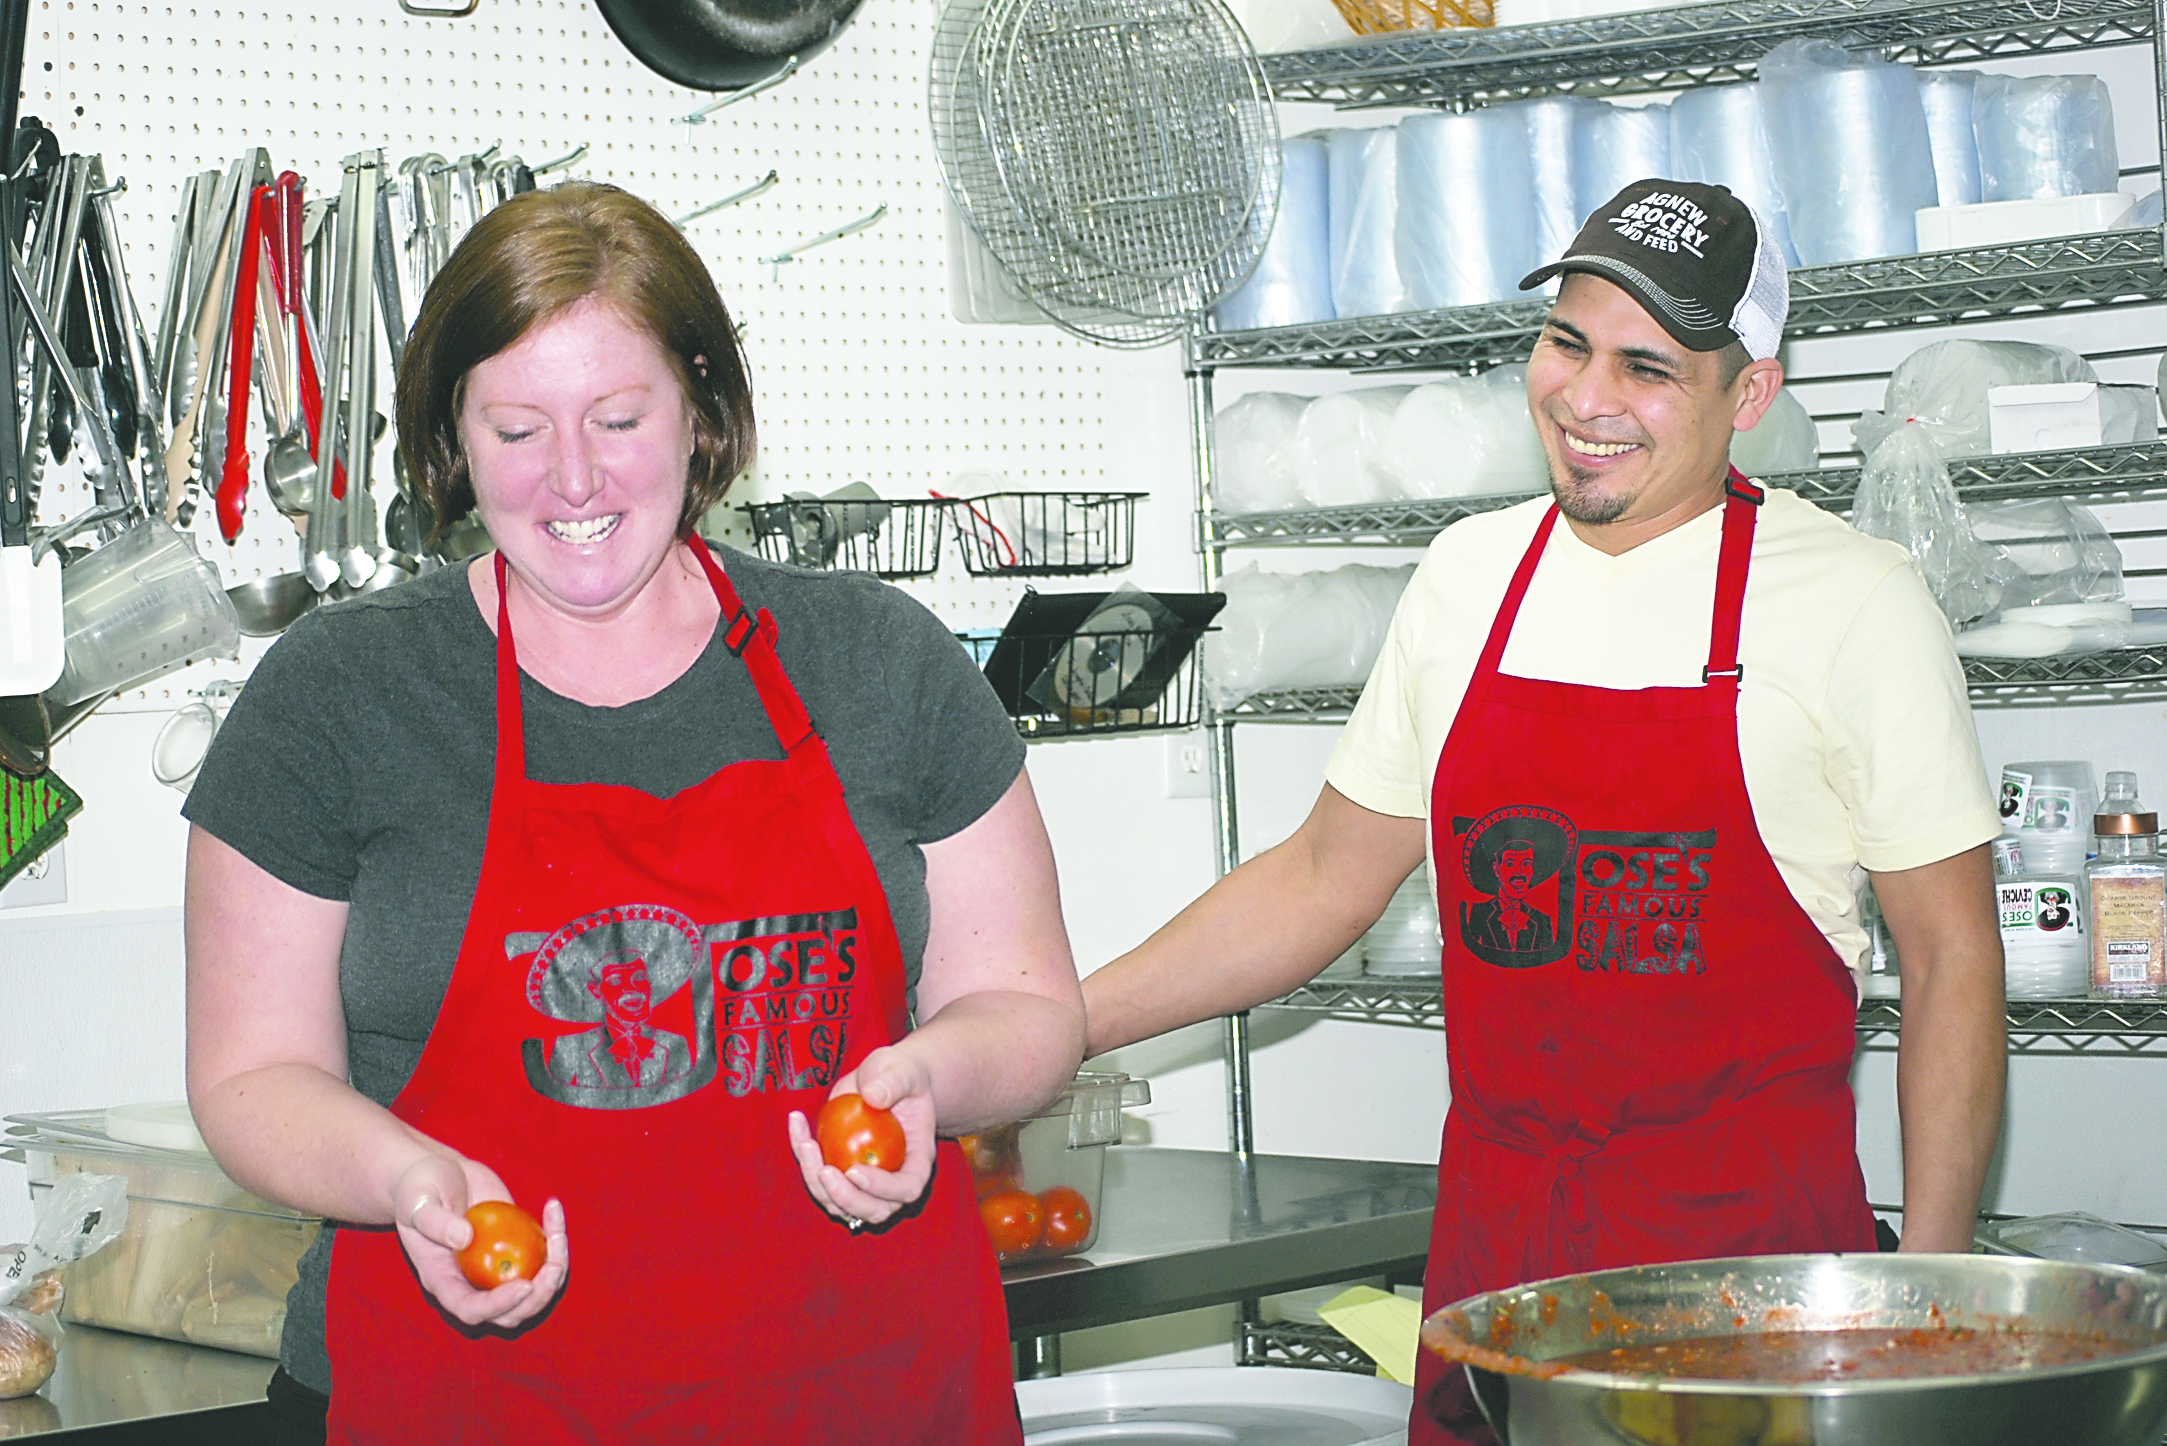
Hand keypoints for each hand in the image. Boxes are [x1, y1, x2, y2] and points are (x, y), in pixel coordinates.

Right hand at [391, 1154, 568, 1329]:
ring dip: (555, 1271)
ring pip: (533, 1291)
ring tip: (557, 1232)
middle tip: (554, 1266)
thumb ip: (434, 1221)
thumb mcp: (418, 1200)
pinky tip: (552, 1208)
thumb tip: (465, 1238)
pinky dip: (555, 1238)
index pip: (471, 1309)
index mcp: (442, 1280)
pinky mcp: (516, 1247)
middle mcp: (471, 1282)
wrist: (440, 1173)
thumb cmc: (419, 1187)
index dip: (499, 1305)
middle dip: (538, 1297)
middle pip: (509, 1313)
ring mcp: (496, 1268)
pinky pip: (543, 1257)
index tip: (525, 1284)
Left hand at [786, 1046, 936, 1229]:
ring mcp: (866, 1180)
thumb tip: (873, 1096)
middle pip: (875, 1209)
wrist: (886, 1079)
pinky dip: (804, 1161)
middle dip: (845, 1199)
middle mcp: (894, 1177)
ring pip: (842, 1205)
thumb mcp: (902, 1070)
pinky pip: (820, 1180)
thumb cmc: (901, 1075)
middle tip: (823, 1171)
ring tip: (805, 1144)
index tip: (854, 1170)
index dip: (882, 1189)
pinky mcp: (842, 1172)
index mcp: (918, 1158)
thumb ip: (892, 1082)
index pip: (907, 1188)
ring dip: (818, 1185)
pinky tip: (798, 1125)